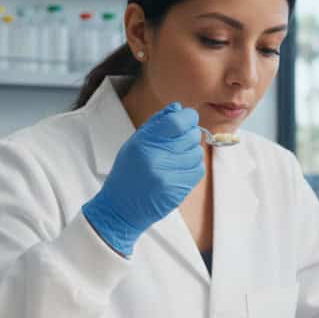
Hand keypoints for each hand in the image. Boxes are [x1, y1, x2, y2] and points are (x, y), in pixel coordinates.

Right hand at [82, 102, 204, 255]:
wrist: (120, 209)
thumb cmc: (127, 174)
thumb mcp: (134, 143)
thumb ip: (156, 124)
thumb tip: (178, 108)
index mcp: (144, 143)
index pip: (177, 122)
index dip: (189, 117)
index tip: (188, 119)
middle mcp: (156, 158)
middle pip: (191, 136)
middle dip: (189, 136)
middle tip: (178, 144)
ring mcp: (168, 176)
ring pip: (197, 153)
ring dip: (190, 154)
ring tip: (175, 160)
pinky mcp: (177, 191)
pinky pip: (198, 170)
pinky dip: (192, 169)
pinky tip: (178, 172)